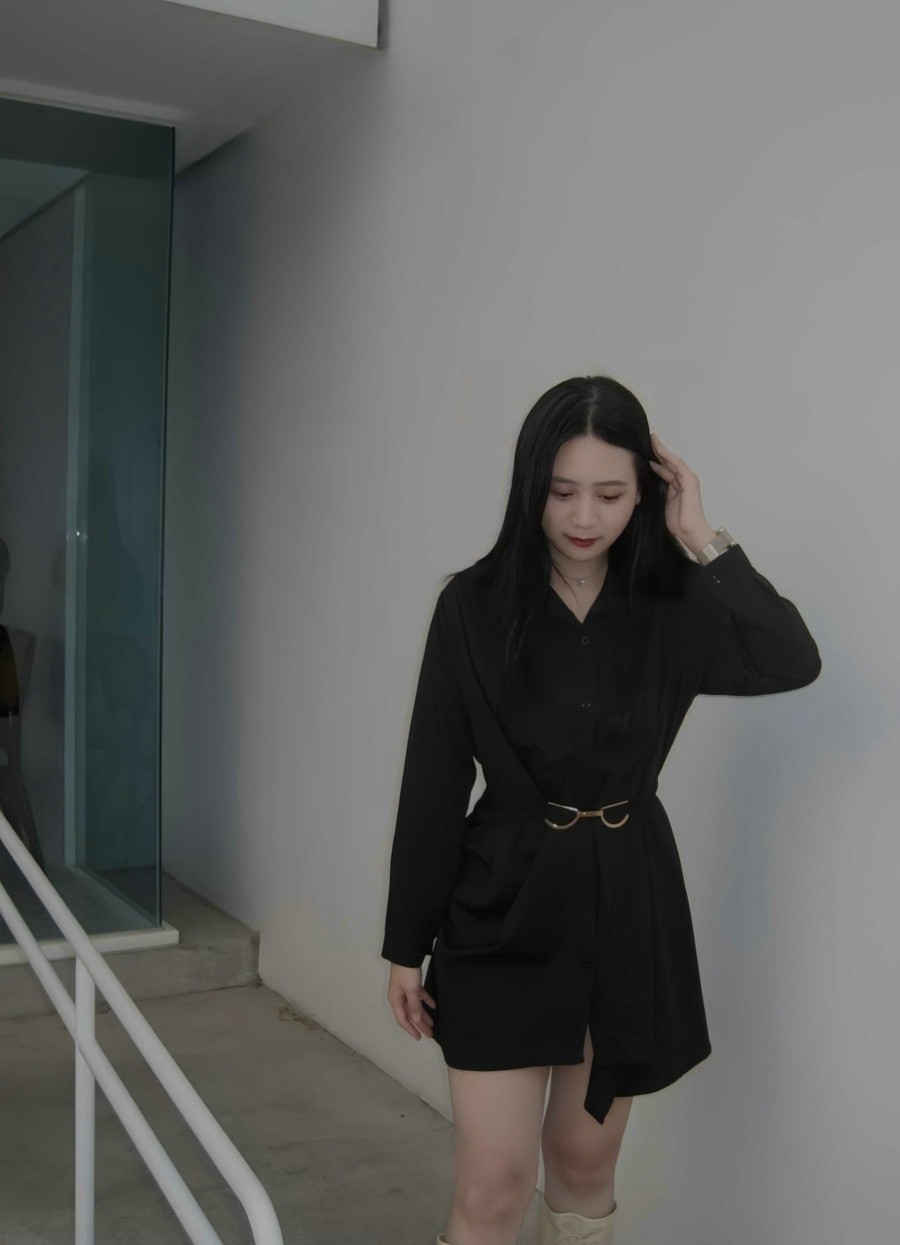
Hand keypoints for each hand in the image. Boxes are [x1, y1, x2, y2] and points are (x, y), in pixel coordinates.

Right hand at [387, 963, 435, 1040]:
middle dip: (420, 1025)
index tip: (419, 1037)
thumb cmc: (406, 972)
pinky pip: (419, 996)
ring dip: (423, 1014)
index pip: (403, 1020)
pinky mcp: (412, 983)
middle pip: (410, 1014)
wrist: (406, 953)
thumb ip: (414, 1006)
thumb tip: (417, 1020)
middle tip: (430, 1033)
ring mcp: (405, 990)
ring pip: (415, 1006)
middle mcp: (399, 997)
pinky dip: (426, 1001)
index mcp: (395, 1000)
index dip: (411, 1029)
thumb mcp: (411, 990)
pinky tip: (433, 1005)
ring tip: (433, 1022)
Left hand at [648, 432, 716, 555]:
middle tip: (648, 439)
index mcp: (678, 485)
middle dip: (659, 451)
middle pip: (669, 462)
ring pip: (673, 461)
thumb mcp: (664, 503)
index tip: (645, 452)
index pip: (666, 469)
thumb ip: (660, 492)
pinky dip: (668, 457)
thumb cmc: (679, 522)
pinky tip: (659, 450)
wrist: (690, 531)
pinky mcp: (690, 481)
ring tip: (653, 440)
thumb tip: (649, 484)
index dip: (656, 460)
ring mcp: (688, 479)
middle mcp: (684, 480)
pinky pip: (677, 466)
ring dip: (662, 450)